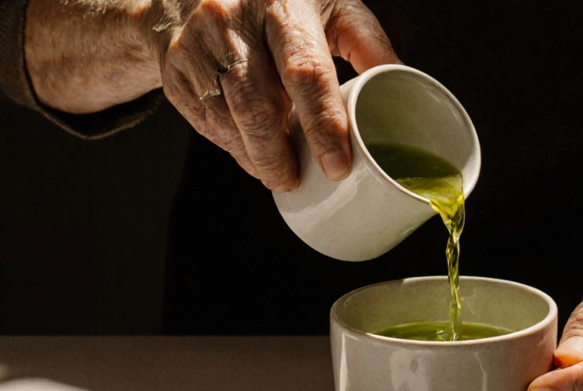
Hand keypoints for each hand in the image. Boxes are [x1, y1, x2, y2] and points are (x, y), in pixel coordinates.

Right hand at [150, 0, 398, 189]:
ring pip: (227, 119)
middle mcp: (233, 19)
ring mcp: (197, 44)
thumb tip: (407, 85)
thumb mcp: (329, 6)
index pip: (305, 72)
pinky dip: (231, 146)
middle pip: (258, 105)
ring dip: (255, 157)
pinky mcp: (175, 67)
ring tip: (278, 173)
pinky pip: (205, 122)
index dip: (323, 124)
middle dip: (281, 155)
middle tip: (300, 181)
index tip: (337, 165)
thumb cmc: (279, 2)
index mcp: (282, 5)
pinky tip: (249, 152)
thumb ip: (368, 44)